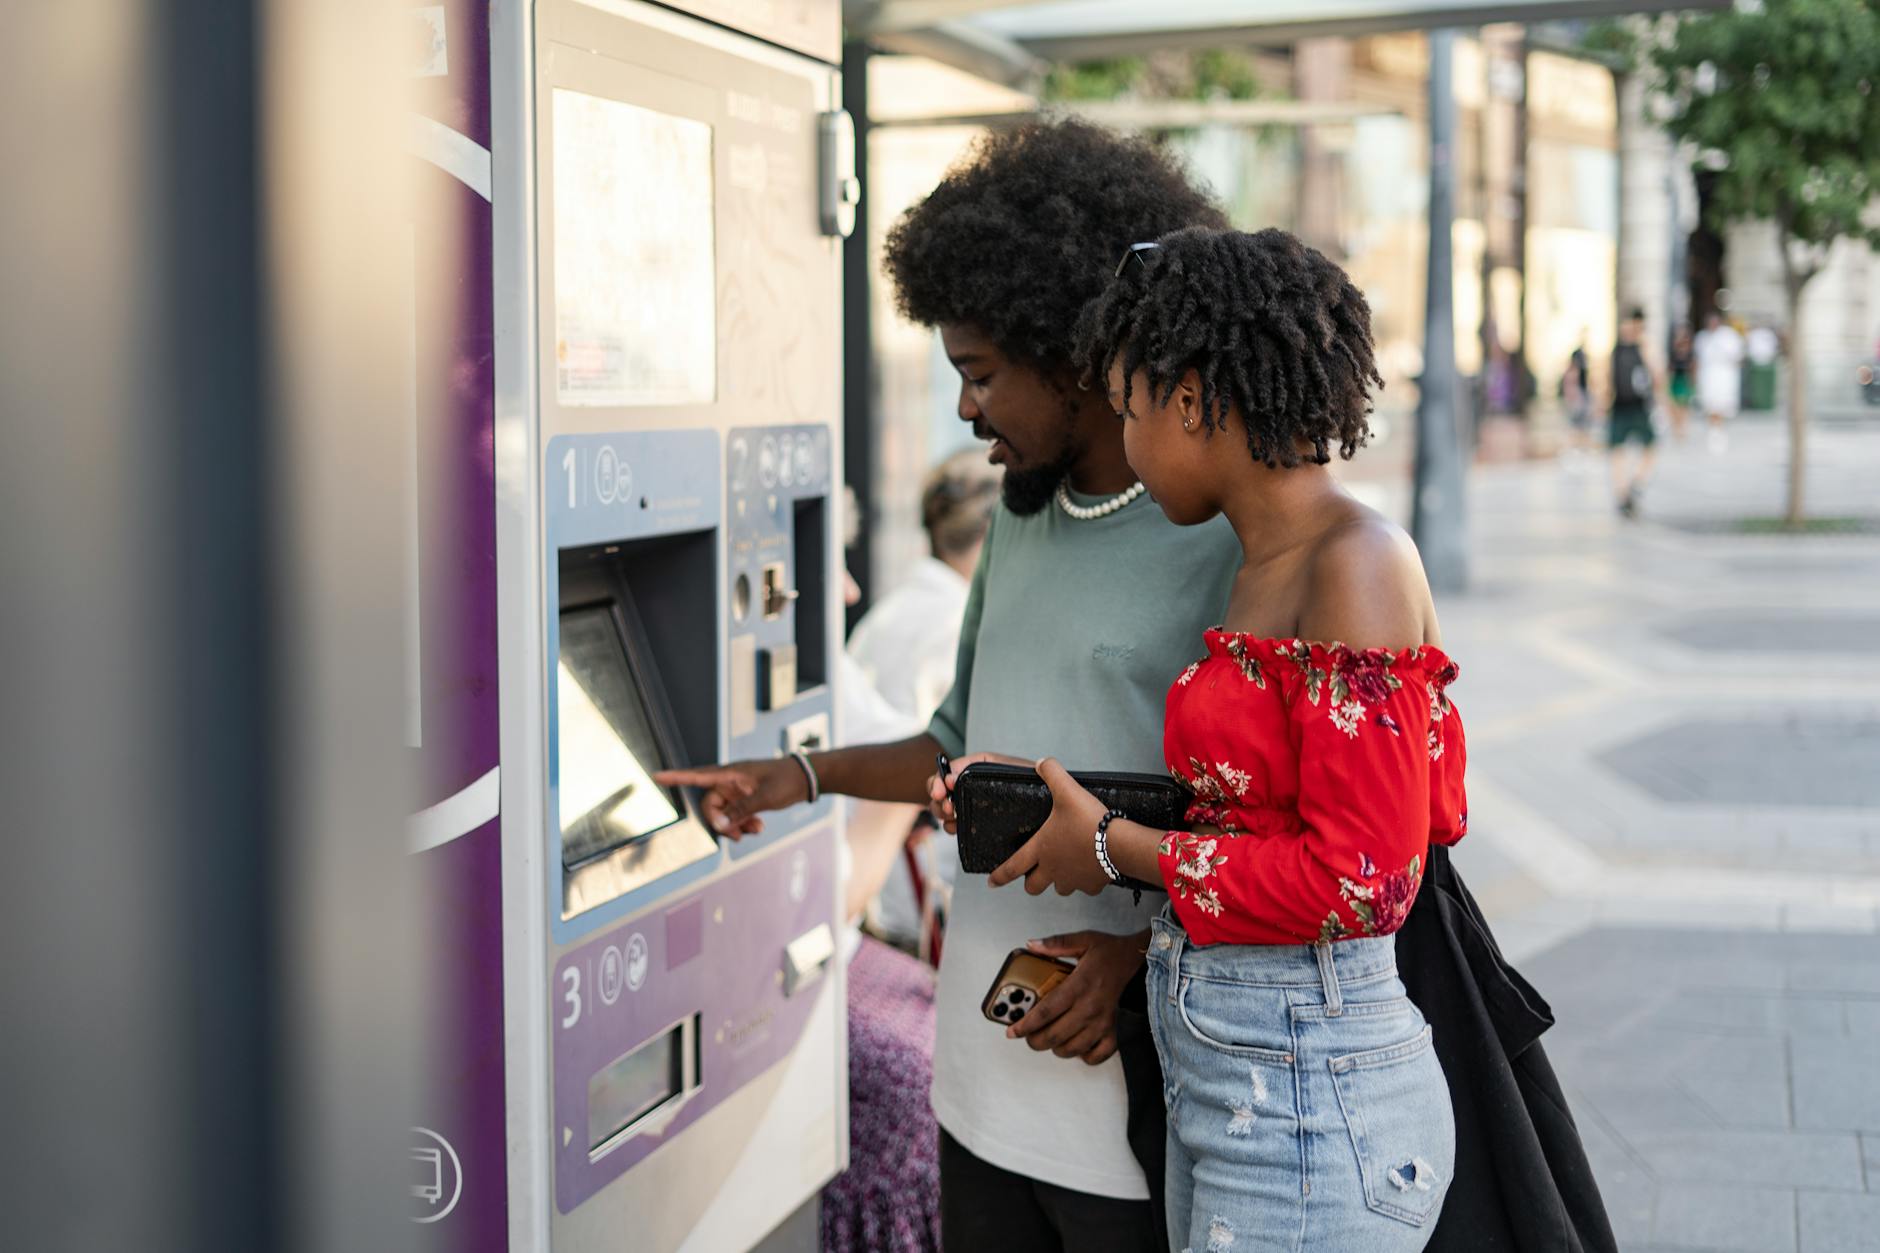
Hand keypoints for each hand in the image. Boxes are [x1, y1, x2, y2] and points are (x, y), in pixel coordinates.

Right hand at [653, 757, 808, 837]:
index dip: (676, 777)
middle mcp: (730, 781)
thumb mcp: (765, 797)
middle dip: (722, 823)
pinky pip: (736, 815)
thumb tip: (720, 824)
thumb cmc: (786, 780)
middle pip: (711, 805)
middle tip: (738, 835)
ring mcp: (738, 791)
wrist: (807, 778)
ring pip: (724, 814)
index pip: (697, 775)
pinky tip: (758, 828)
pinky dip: (743, 824)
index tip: (657, 775)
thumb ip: (741, 810)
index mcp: (731, 773)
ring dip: (735, 826)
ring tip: (755, 830)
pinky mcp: (746, 799)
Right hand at [926, 750, 1033, 833]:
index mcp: (975, 768)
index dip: (937, 780)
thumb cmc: (1032, 779)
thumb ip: (980, 765)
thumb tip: (952, 776)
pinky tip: (957, 828)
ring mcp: (972, 806)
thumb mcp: (1006, 766)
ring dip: (943, 814)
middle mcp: (969, 786)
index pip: (946, 771)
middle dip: (938, 801)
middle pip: (939, 792)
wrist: (1052, 802)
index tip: (941, 790)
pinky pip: (957, 826)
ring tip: (953, 818)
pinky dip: (952, 827)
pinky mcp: (978, 824)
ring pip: (945, 810)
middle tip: (948, 808)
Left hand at [988, 759, 1109, 894]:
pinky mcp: (1092, 885)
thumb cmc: (1089, 820)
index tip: (991, 883)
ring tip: (1065, 868)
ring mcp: (1073, 880)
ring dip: (1059, 880)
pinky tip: (1091, 868)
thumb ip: (1052, 773)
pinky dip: (1086, 881)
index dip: (1000, 876)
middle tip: (1032, 875)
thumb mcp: (1067, 790)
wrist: (1119, 843)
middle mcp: (1053, 870)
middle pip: (1033, 886)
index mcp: (1040, 849)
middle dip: (1031, 882)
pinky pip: (1086, 887)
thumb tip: (1042, 763)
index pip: (1012, 867)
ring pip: (1060, 888)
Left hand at [1006, 930, 1146, 1063]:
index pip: (1046, 1012)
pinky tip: (1075, 1044)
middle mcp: (1090, 1007)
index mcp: (1079, 986)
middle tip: (1026, 1035)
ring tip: (1047, 1037)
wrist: (1135, 959)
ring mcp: (1102, 1022)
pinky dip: (1083, 1056)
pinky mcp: (1112, 1030)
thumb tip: (1032, 944)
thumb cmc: (1107, 951)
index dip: (1025, 1025)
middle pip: (1054, 1035)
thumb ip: (1056, 943)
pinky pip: (1096, 1055)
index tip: (1011, 1031)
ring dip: (1054, 1047)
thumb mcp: (1082, 940)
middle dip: (1034, 1040)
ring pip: (1071, 1048)